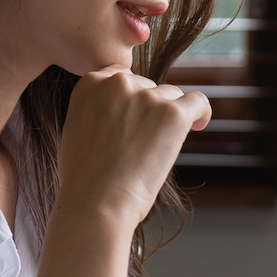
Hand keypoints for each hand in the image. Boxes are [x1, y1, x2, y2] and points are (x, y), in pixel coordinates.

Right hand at [57, 67, 210, 231]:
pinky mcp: (173, 113)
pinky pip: (198, 101)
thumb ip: (97, 109)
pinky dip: (200, 112)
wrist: (96, 200)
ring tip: (159, 148)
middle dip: (149, 109)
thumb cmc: (83, 178)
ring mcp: (147, 96)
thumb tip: (123, 110)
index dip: (132, 97)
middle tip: (144, 142)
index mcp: (90, 83)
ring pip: (171, 96)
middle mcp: (118, 83)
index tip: (137, 116)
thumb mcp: (76, 129)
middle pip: (147, 86)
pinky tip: (199, 125)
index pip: (122, 76)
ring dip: (168, 117)